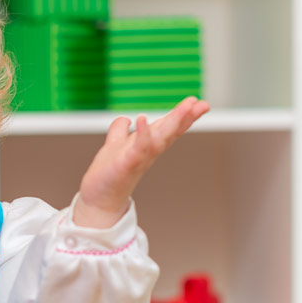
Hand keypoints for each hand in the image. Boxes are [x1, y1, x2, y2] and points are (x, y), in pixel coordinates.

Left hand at [74, 97, 209, 228]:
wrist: (98, 199)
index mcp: (147, 145)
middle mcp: (147, 152)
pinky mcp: (126, 165)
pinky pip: (137, 149)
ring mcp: (139, 159)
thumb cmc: (109, 175)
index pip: (168, 127)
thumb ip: (120, 131)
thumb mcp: (114, 146)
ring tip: (185, 108)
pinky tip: (141, 119)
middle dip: (186, 118)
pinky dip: (142, 135)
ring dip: (172, 123)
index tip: (198, 102)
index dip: (183, 115)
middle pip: (170, 132)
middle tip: (203, 104)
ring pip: (160, 139)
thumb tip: (124, 119)